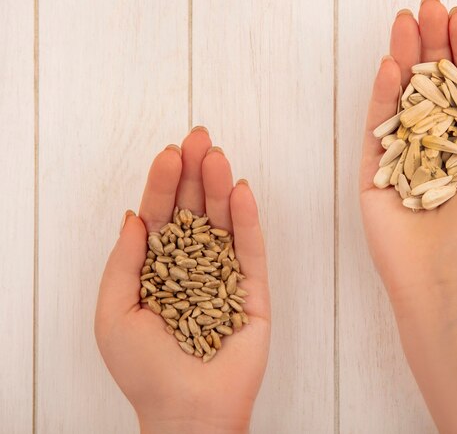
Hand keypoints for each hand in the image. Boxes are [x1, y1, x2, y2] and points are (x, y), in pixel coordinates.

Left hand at [95, 127, 269, 433]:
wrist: (186, 408)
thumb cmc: (144, 368)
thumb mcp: (115, 311)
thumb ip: (125, 262)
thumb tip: (134, 216)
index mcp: (158, 269)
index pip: (161, 217)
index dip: (162, 183)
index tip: (168, 152)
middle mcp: (193, 266)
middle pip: (195, 210)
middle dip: (194, 172)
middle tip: (198, 136)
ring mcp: (225, 275)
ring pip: (224, 222)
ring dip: (220, 187)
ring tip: (217, 154)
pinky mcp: (254, 289)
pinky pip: (252, 249)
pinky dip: (247, 220)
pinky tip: (241, 191)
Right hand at [360, 0, 456, 432]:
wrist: (446, 278)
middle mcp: (434, 144)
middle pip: (432, 85)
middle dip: (431, 44)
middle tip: (428, 6)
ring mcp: (402, 154)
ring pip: (401, 98)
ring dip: (403, 58)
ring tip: (405, 22)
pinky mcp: (374, 169)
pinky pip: (376, 126)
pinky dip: (380, 95)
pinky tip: (386, 65)